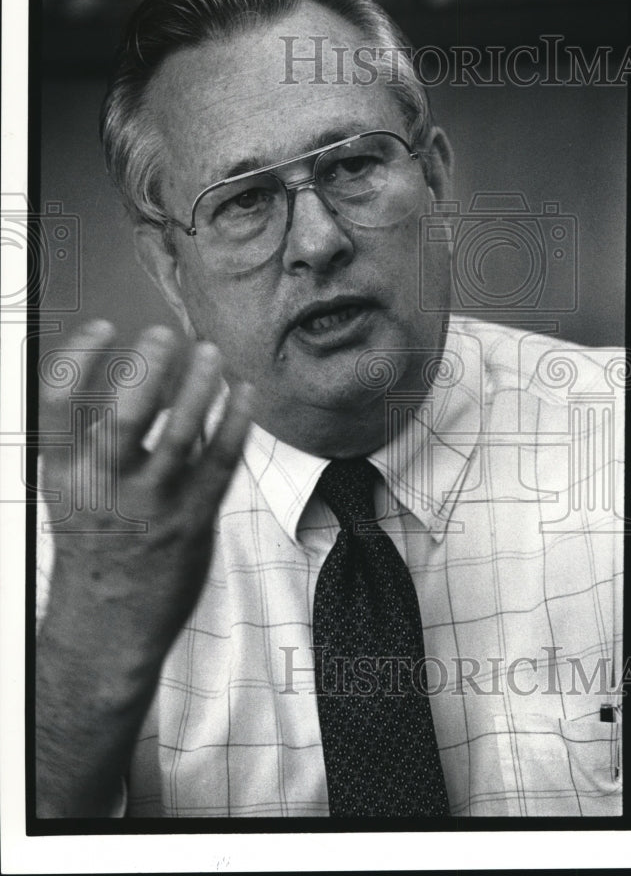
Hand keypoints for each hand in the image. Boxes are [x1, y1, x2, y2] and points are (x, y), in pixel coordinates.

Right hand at [39, 319, 254, 663]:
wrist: (107, 629)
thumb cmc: (95, 550)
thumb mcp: (75, 496)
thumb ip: (102, 446)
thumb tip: (152, 385)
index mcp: (65, 474)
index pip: (59, 404)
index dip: (78, 357)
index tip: (103, 328)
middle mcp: (105, 487)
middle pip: (125, 411)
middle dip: (147, 365)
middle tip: (165, 335)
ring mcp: (151, 505)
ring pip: (180, 432)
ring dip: (198, 385)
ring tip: (210, 353)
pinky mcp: (193, 520)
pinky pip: (221, 461)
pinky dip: (235, 421)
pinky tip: (244, 393)